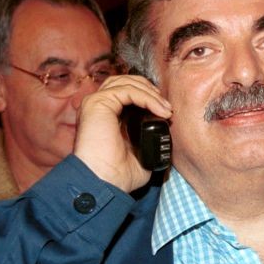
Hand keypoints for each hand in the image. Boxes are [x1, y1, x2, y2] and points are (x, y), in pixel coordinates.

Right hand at [74, 75, 172, 192]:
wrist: (104, 182)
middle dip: (150, 90)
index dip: (148, 96)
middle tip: (166, 107)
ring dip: (151, 94)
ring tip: (166, 109)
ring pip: (127, 83)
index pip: (128, 93)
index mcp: (107, 116)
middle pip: (126, 81)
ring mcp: (97, 103)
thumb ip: (148, 139)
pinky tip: (159, 110)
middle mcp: (100, 106)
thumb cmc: (119, 174)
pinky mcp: (98, 103)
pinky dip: (146, 97)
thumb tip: (165, 132)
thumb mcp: (141, 153)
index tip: (166, 111)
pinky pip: (127, 90)